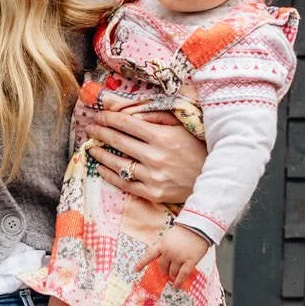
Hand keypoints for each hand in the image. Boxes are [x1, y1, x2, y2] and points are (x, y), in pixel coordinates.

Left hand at [91, 109, 205, 204]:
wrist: (215, 177)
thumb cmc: (197, 147)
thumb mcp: (182, 125)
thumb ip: (157, 117)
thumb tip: (130, 111)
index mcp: (162, 136)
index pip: (126, 124)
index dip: (108, 118)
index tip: (98, 116)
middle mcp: (155, 157)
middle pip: (118, 141)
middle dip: (100, 132)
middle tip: (89, 128)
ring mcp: (153, 177)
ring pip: (118, 163)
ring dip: (100, 154)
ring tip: (91, 147)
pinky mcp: (153, 194)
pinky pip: (125, 183)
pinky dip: (110, 175)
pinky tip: (101, 167)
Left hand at [140, 222, 211, 281]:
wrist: (199, 226)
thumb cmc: (186, 230)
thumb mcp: (170, 236)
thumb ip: (165, 246)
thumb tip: (164, 260)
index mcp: (162, 244)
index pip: (149, 255)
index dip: (142, 263)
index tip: (135, 270)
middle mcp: (168, 252)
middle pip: (162, 267)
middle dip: (164, 271)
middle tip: (166, 273)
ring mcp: (179, 257)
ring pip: (172, 272)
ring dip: (172, 276)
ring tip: (173, 277)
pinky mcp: (190, 261)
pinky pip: (182, 274)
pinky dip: (179, 281)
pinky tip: (177, 285)